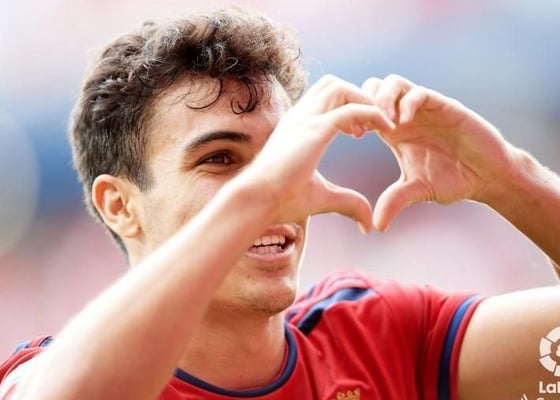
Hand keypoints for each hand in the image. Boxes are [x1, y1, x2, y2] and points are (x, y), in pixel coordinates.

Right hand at [240, 75, 394, 231]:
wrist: (257, 201)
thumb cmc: (280, 200)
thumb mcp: (322, 197)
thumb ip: (347, 202)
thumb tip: (366, 223)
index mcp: (296, 127)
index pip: (323, 98)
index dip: (347, 108)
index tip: (360, 133)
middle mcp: (300, 117)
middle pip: (332, 85)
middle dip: (358, 97)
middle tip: (371, 126)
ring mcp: (306, 120)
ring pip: (341, 88)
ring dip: (365, 101)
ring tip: (378, 125)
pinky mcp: (315, 130)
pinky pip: (351, 109)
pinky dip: (372, 113)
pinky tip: (386, 129)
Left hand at [362, 74, 515, 230]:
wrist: (487, 176)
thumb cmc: (453, 180)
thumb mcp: (418, 190)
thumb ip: (396, 201)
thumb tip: (376, 226)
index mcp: (394, 132)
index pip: (364, 109)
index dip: (354, 117)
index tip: (353, 135)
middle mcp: (405, 116)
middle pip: (373, 88)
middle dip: (363, 101)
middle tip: (364, 125)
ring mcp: (424, 109)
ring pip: (393, 83)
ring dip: (383, 98)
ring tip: (384, 123)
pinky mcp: (444, 106)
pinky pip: (419, 92)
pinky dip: (407, 102)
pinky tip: (404, 122)